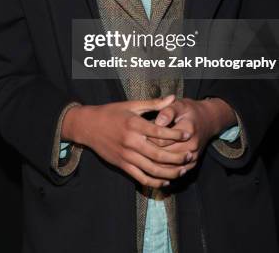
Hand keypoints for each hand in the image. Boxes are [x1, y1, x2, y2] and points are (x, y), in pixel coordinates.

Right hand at [61, 95, 192, 187]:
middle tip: (190, 156)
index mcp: (134, 125)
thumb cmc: (111, 112)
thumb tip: (172, 97)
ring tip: (183, 170)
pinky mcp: (122, 165)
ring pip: (151, 169)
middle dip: (177, 157)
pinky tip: (165, 180)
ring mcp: (126, 156)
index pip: (159, 132)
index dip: (175, 134)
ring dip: (169, 172)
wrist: (88, 126)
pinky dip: (154, 181)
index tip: (188, 135)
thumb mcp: (131, 105)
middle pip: (158, 154)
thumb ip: (154, 103)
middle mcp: (131, 142)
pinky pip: (140, 177)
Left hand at [147, 97, 236, 172]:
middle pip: (164, 156)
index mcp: (187, 130)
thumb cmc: (189, 111)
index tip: (139, 136)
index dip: (148, 140)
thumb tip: (157, 121)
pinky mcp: (193, 163)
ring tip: (143, 156)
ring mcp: (193, 156)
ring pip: (168, 167)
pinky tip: (153, 165)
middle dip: (149, 153)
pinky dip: (164, 171)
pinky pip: (176, 172)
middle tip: (138, 148)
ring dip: (155, 164)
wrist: (207, 120)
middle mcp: (192, 145)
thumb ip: (168, 111)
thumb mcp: (179, 105)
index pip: (162, 142)